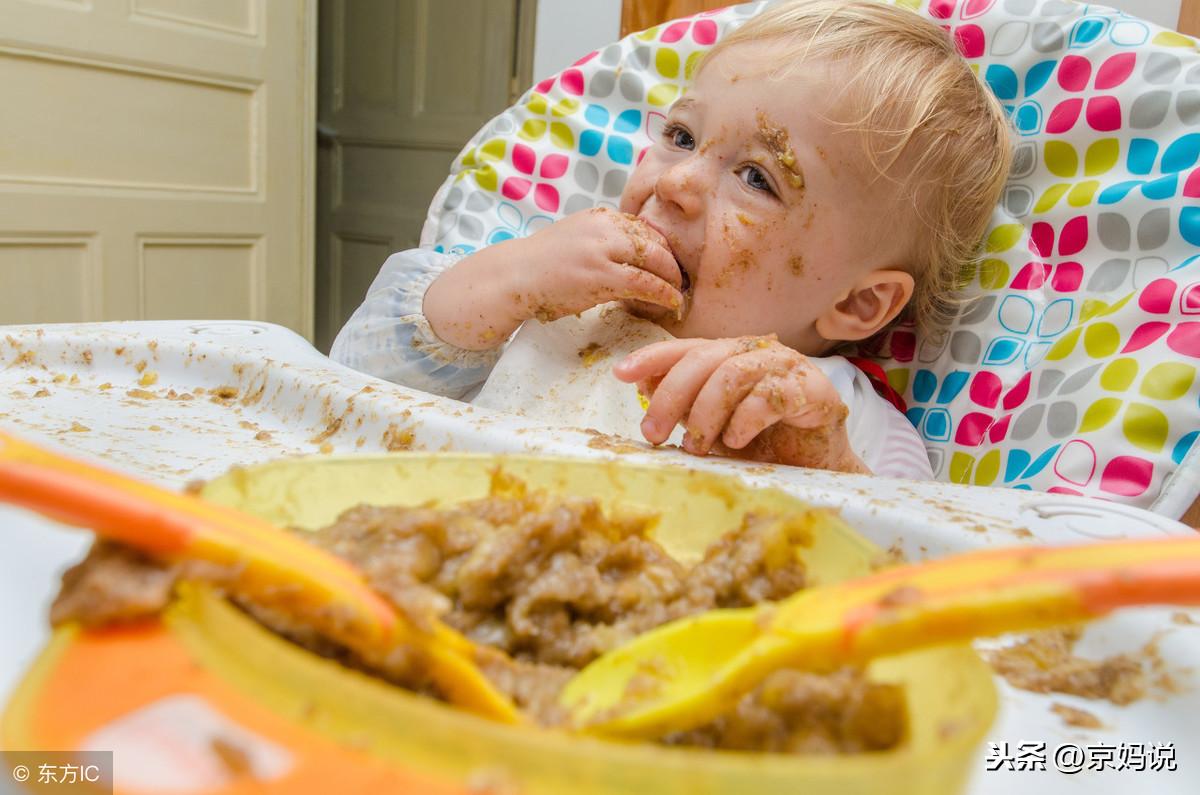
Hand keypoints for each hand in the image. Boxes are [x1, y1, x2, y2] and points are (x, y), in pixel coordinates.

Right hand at [423, 208, 682, 349]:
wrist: (513, 276)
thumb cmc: (541, 266)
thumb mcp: (576, 239)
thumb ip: (603, 242)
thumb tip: (632, 258)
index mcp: (601, 217)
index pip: (645, 228)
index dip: (663, 249)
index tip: (671, 265)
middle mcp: (604, 227)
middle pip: (656, 241)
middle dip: (674, 263)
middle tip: (683, 282)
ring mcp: (603, 250)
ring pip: (655, 260)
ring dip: (673, 279)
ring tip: (680, 294)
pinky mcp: (601, 275)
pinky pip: (644, 282)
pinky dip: (663, 293)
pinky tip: (671, 303)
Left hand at [613, 336, 869, 473]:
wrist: (818, 469)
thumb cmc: (764, 444)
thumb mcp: (711, 425)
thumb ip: (682, 403)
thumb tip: (641, 383)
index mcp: (731, 356)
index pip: (686, 348)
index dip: (652, 357)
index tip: (620, 374)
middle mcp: (758, 353)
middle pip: (704, 358)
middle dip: (670, 396)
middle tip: (652, 434)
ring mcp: (788, 367)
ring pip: (732, 374)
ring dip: (704, 412)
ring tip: (696, 446)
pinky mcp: (814, 390)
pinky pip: (771, 396)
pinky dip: (744, 419)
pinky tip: (734, 441)